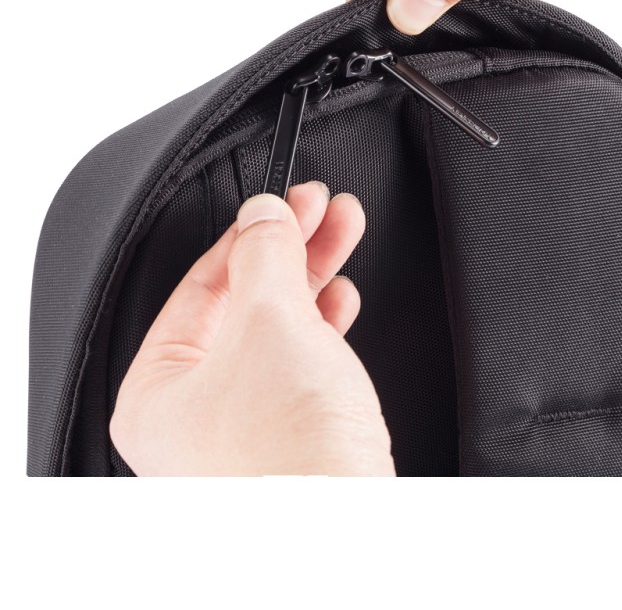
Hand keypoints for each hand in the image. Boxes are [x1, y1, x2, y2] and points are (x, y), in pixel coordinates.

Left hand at [110, 182, 394, 475]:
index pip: (200, 284)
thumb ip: (264, 254)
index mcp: (157, 389)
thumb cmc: (296, 454)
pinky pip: (296, 360)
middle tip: (319, 208)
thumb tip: (263, 213)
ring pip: (273, 326)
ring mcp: (239, 425)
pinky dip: (321, 322)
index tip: (283, 200)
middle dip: (288, 248)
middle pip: (240, 301)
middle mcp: (191, 412)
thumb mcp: (272, 321)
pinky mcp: (285, 433)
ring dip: (311, 276)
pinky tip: (341, 298)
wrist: (354, 531)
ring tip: (342, 232)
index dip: (248, 233)